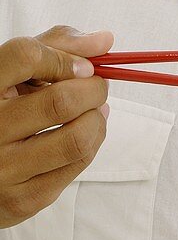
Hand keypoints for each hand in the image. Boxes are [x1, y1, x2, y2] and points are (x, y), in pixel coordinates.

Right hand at [0, 24, 112, 227]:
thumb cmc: (0, 109)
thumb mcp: (14, 74)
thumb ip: (54, 47)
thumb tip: (105, 40)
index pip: (26, 57)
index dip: (65, 57)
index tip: (84, 66)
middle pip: (62, 100)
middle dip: (95, 89)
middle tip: (96, 87)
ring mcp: (2, 168)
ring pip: (77, 138)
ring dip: (98, 119)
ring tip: (93, 111)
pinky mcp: (22, 199)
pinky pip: (77, 166)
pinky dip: (92, 143)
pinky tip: (83, 133)